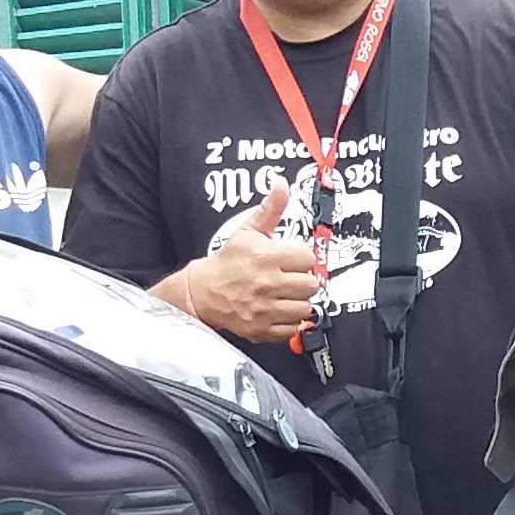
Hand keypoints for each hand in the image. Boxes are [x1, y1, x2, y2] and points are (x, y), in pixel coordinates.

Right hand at [163, 181, 320, 341]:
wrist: (203, 291)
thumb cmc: (227, 262)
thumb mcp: (248, 230)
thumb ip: (270, 209)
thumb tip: (281, 185)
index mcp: (266, 257)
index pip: (309, 259)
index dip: (303, 259)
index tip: (294, 260)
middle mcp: (268, 283)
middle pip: (312, 284)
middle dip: (304, 280)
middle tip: (291, 278)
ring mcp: (265, 309)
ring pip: (305, 308)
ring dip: (299, 301)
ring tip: (285, 294)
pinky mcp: (262, 329)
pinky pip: (292, 328)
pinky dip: (289, 322)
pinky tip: (279, 310)